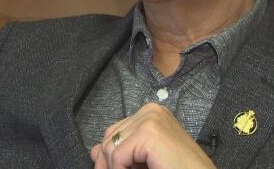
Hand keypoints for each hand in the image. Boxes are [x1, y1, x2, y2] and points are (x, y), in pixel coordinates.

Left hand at [89, 103, 215, 168]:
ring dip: (115, 168)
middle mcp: (150, 110)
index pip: (116, 130)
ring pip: (111, 147)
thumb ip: (121, 152)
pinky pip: (119, 155)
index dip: (108, 155)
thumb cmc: (179, 168)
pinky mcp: (149, 132)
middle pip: (110, 136)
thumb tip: (93, 152)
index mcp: (152, 113)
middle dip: (107, 161)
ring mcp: (150, 118)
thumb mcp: (144, 158)